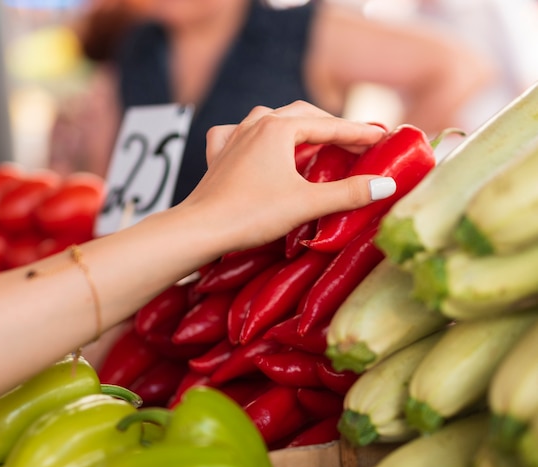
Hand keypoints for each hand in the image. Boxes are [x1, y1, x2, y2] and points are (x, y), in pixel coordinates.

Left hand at [180, 100, 394, 251]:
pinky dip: (252, 135)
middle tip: (355, 142)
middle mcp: (255, 124)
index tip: (382, 138)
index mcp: (278, 128)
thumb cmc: (252, 214)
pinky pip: (237, 134)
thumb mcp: (306, 203)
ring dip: (295, 127)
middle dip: (331, 127)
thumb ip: (348, 193)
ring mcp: (233, 137)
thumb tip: (386, 185)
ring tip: (312, 140)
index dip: (358, 132)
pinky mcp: (218, 156)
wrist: (201, 229)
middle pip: (302, 116)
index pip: (329, 126)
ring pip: (270, 120)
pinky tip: (252, 141)